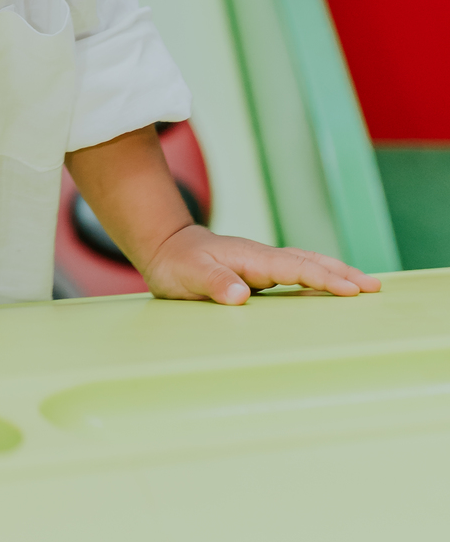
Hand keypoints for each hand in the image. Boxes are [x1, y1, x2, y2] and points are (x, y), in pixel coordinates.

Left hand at [140, 223, 381, 305]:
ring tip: (365, 285)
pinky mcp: (260, 271)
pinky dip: (318, 276)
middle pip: (310, 262)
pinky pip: (297, 271)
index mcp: (252, 258)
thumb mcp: (189, 275)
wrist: (166, 246)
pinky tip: (329, 286)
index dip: (323, 278)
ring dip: (335, 272)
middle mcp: (263, 258)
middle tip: (375, 287)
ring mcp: (263, 263)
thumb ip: (214, 283)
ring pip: (307, 264)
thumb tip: (240, 294)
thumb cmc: (178, 263)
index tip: (350, 290)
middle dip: (342, 273)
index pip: (295, 267)